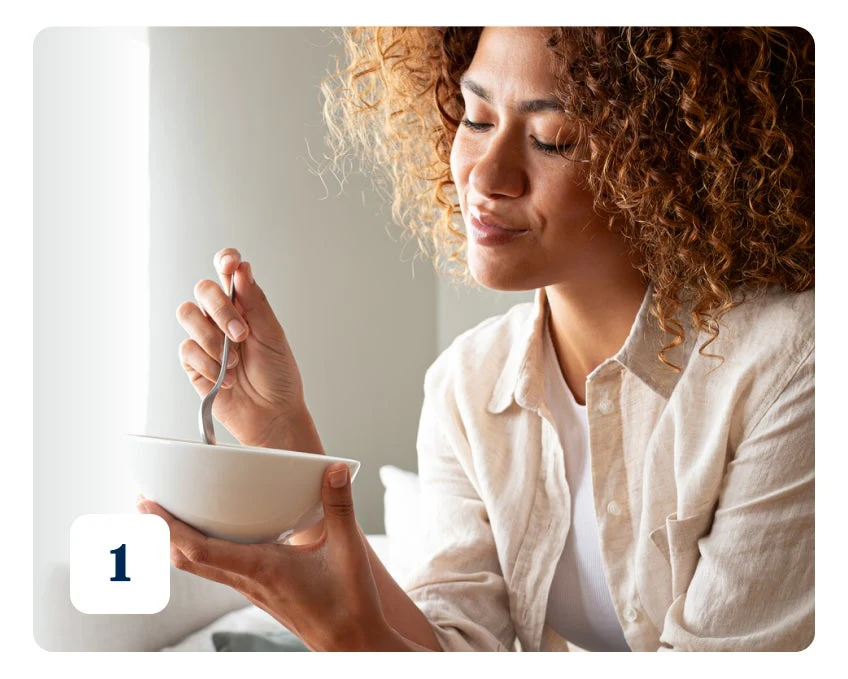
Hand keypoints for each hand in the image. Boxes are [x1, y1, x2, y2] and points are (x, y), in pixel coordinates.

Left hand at [137, 464, 394, 650]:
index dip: (170, 527)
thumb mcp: (348, 550)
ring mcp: (249, 589)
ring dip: (175, 542)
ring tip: (165, 516)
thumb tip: (333, 469)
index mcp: (263, 569)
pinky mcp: (257, 592)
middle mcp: (248, 581)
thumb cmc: (349, 604)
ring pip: (198, 567)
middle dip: (160, 531)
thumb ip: (340, 507)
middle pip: (187, 559)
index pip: (201, 550)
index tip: (150, 504)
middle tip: (144, 502)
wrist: (351, 644)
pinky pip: (215, 570)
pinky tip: (207, 537)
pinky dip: (198, 551)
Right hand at [177, 248, 319, 450]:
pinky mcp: (193, 362)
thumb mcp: (273, 336)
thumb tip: (242, 269)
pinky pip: (187, 349)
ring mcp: (206, 339)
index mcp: (245, 306)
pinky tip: (226, 378)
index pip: (228, 273)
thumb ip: (255, 303)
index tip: (230, 263)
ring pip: (188, 315)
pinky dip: (209, 365)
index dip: (225, 261)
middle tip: (241, 334)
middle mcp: (222, 318)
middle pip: (203, 289)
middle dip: (221, 310)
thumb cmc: (278, 376)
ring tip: (234, 361)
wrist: (272, 414)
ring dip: (212, 339)